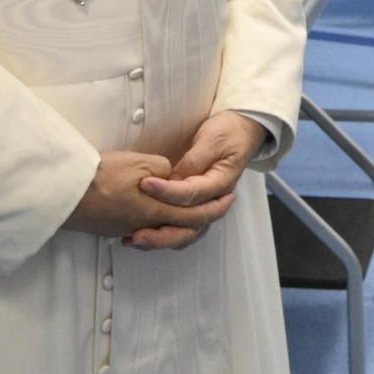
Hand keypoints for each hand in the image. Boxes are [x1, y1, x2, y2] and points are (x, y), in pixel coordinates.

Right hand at [64, 150, 224, 244]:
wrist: (64, 193)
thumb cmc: (100, 176)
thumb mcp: (138, 163)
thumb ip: (162, 170)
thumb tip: (170, 176)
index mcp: (155, 210)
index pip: (194, 213)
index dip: (214, 207)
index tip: (228, 199)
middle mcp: (145, 225)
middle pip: (183, 228)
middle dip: (205, 218)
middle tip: (219, 207)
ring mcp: (127, 228)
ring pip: (164, 231)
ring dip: (181, 225)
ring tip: (191, 214)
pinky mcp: (113, 227)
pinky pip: (145, 230)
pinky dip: (159, 225)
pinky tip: (158, 217)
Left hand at [134, 112, 267, 247]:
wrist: (239, 134)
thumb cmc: (226, 134)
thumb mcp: (211, 140)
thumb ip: (193, 160)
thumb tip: (173, 178)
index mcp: (221, 183)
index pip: (192, 193)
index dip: (167, 192)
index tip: (144, 185)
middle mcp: (214, 202)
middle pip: (190, 225)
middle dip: (162, 232)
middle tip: (136, 232)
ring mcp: (204, 208)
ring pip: (185, 234)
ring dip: (160, 240)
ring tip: (134, 239)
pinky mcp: (194, 210)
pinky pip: (180, 229)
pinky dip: (161, 236)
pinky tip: (139, 236)